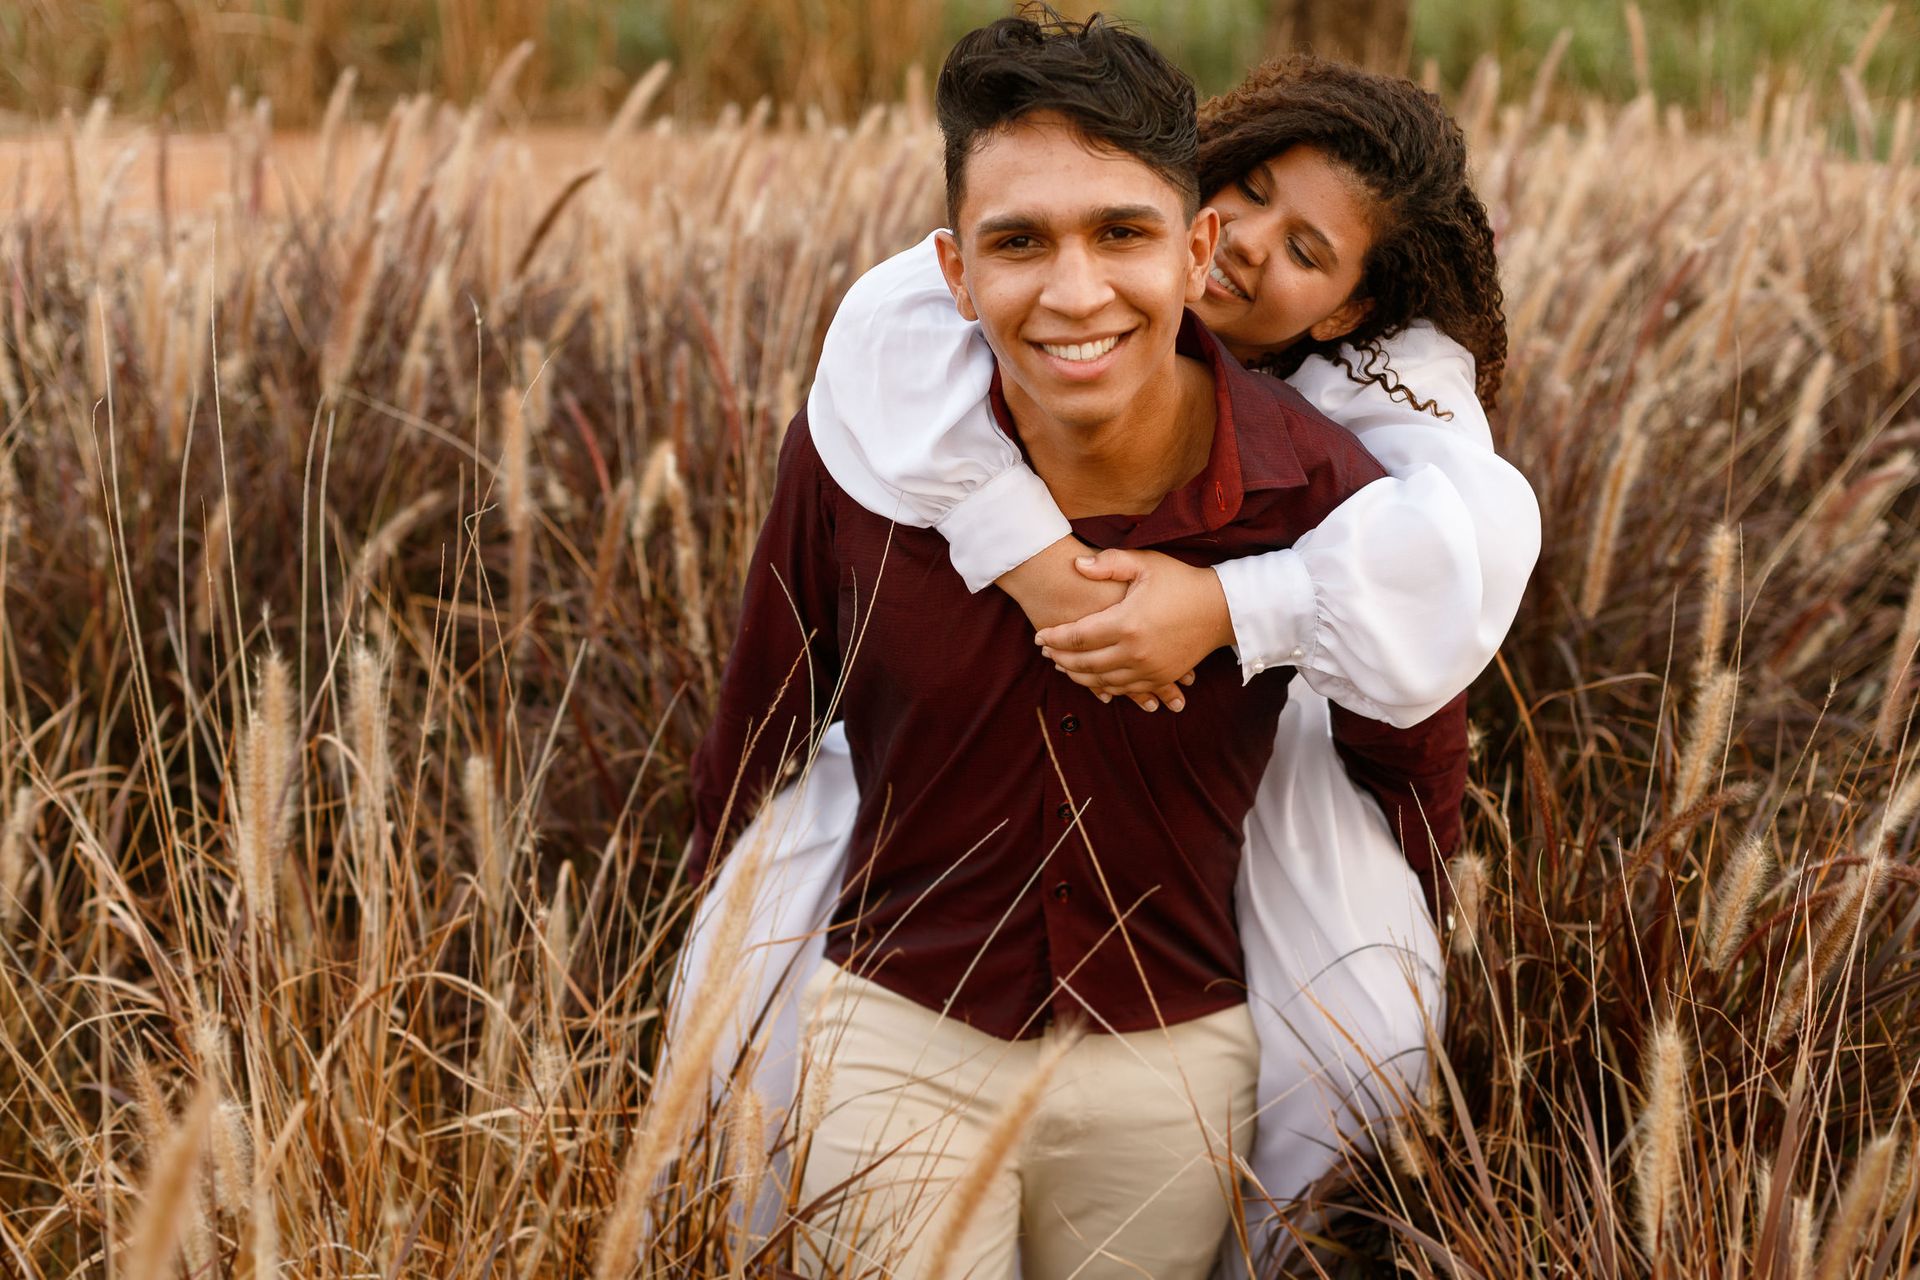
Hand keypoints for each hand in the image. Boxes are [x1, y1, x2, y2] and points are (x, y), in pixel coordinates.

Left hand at [1036, 549, 1234, 707]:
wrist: (1221, 609)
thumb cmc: (1180, 581)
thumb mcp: (1145, 563)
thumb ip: (1108, 563)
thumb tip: (1076, 565)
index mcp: (1126, 622)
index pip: (1077, 636)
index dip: (1054, 637)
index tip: (1038, 635)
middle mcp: (1134, 651)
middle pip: (1084, 663)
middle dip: (1060, 658)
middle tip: (1045, 652)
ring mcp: (1148, 669)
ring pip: (1101, 681)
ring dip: (1078, 676)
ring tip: (1063, 665)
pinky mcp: (1159, 677)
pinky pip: (1124, 689)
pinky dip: (1103, 686)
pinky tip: (1092, 678)